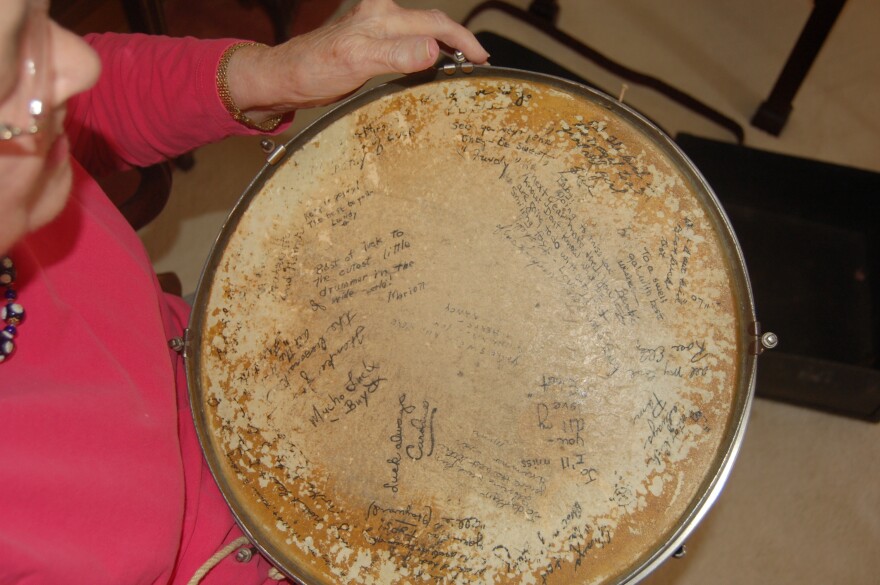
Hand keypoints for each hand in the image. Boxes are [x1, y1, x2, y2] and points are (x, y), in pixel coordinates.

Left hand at [227, 0, 489, 117]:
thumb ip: (396, 54)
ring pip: (421, 29)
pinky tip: (431, 61)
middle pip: (432, 23)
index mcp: (383, 16)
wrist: (286, 75)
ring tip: (461, 60)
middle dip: (459, 39)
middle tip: (478, 60)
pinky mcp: (370, 40)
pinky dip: (426, 48)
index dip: (462, 40)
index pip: (435, 24)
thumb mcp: (358, 62)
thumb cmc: (315, 68)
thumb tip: (433, 49)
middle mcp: (381, 15)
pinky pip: (408, 40)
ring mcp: (376, 27)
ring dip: (445, 42)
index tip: (481, 59)